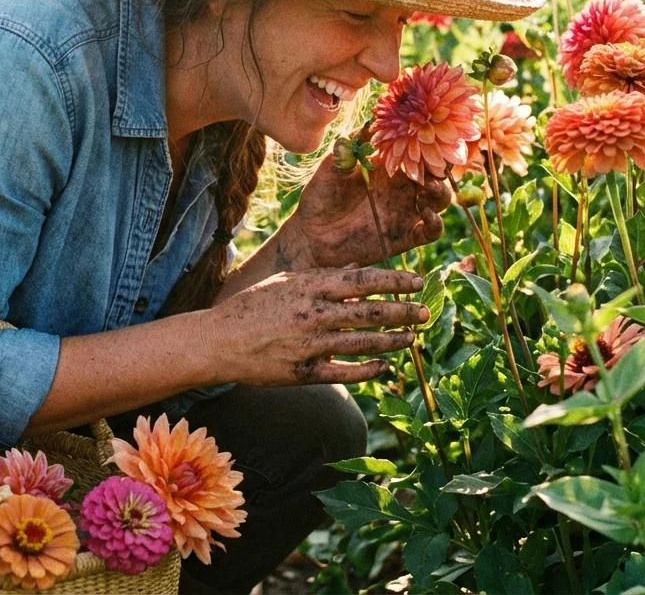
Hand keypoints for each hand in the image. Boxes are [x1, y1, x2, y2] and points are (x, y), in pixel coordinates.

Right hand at [204, 268, 427, 384]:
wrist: (218, 342)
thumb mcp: (287, 281)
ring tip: (412, 338)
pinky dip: (369, 370)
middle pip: (371, 312)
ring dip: (393, 341)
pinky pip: (345, 373)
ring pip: (364, 344)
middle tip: (425, 312)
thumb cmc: (253, 306)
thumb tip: (358, 270)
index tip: (417, 282)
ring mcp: (310, 345)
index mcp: (310, 286)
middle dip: (403, 312)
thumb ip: (324, 277)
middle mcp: (314, 314)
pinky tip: (385, 366)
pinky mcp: (304, 372)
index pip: (363, 280)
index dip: (394, 281)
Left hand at [282, 139, 450, 268]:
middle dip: (441, 166)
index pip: (417, 149)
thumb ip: (350, 146)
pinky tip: (426, 214)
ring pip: (440, 199)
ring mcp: (405, 212)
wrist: (311, 234)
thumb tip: (369, 122)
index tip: (430, 137)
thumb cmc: (320, 196)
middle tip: (436, 164)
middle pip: (435, 173)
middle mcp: (401, 187)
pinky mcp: (404, 237)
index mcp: (388, 166)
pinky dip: (436, 223)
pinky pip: (431, 231)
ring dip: (441, 192)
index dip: (428, 143)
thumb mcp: (332, 167)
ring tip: (429, 187)